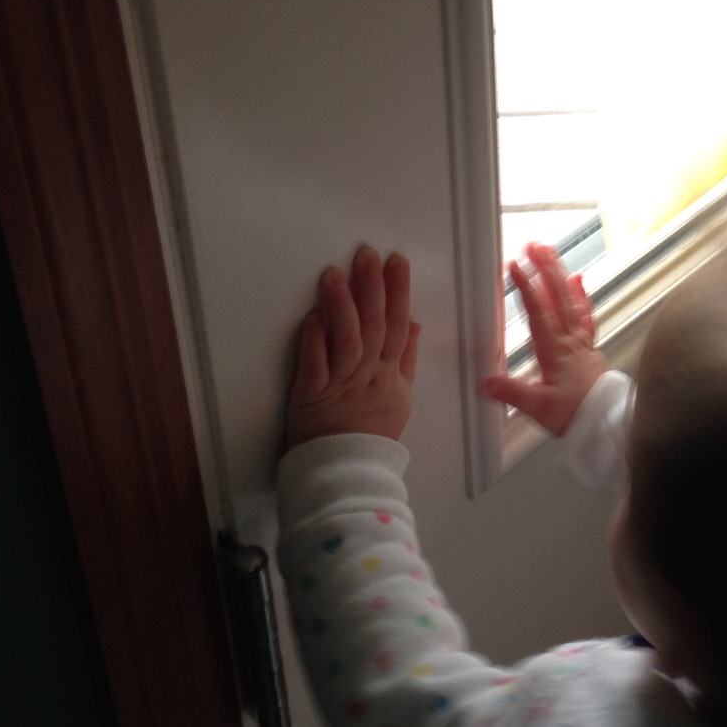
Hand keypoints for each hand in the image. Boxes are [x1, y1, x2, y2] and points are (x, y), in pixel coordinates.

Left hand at [287, 245, 421, 446]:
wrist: (347, 472)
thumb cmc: (370, 435)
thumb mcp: (399, 397)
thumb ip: (406, 358)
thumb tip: (414, 324)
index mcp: (389, 374)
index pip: (398, 326)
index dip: (398, 293)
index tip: (397, 262)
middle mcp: (369, 376)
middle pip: (375, 326)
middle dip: (373, 287)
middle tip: (367, 254)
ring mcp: (341, 386)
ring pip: (347, 341)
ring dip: (341, 307)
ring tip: (334, 275)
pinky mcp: (313, 398)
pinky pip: (315, 368)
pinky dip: (314, 343)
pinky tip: (313, 317)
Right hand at [481, 242, 605, 436]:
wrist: (608, 424)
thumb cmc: (577, 415)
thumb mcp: (539, 407)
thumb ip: (512, 392)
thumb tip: (486, 381)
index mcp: (555, 351)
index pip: (539, 312)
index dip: (526, 288)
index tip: (515, 266)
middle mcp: (570, 341)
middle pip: (558, 297)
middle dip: (545, 268)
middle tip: (534, 245)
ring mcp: (582, 343)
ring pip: (572, 301)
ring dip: (560, 276)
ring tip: (552, 255)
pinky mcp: (589, 349)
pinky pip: (585, 315)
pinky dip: (582, 296)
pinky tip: (580, 283)